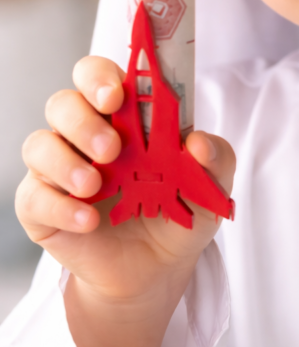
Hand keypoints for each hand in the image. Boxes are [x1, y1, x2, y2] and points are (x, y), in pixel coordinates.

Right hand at [16, 56, 235, 346]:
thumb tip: (199, 142)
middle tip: (112, 148)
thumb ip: (216, 159)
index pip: (97, 76)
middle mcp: (84, 135)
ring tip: (95, 184)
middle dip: (83, 120)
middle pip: (63, 103)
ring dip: (66, 162)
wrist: (159, 269)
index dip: (100, 77)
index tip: (116, 95)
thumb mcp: (211, 188)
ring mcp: (59, 170)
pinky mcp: (42, 207)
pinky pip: (34, 197)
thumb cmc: (179, 212)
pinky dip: (60, 207)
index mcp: (123, 116)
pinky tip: (89, 221)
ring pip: (39, 145)